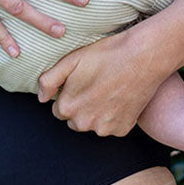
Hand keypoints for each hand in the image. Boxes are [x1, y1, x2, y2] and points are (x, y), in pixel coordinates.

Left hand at [37, 28, 161, 136]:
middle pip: (75, 120)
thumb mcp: (71, 60)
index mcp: (68, 107)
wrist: (143, 57)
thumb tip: (40, 98)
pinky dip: (114, 116)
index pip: (59, 109)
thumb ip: (49, 81)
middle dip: (80, 106)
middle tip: (95, 85)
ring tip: (108, 89)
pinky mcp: (122, 129)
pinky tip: (120, 98)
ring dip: (96, 113)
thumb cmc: (106, 55)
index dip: (69, 95)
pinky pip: (111, 126)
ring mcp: (104, 128)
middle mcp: (84, 123)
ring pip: (93, 124)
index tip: (81, 83)